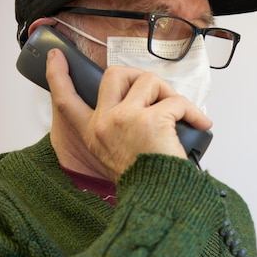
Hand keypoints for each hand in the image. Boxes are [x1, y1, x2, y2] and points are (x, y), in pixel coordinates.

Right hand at [45, 48, 211, 180]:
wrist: (158, 200)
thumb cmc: (145, 181)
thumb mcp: (116, 156)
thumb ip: (117, 131)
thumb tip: (142, 107)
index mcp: (93, 133)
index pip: (65, 100)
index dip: (58, 75)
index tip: (55, 57)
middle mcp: (104, 123)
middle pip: (115, 75)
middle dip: (139, 76)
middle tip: (157, 93)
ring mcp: (125, 119)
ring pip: (148, 80)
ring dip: (169, 92)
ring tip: (181, 112)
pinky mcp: (151, 120)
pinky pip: (177, 101)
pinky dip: (193, 111)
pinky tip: (200, 123)